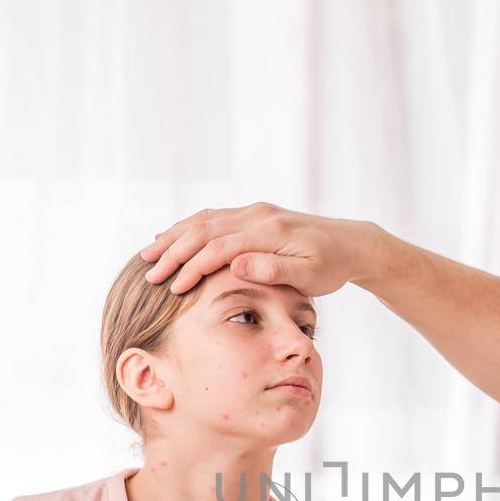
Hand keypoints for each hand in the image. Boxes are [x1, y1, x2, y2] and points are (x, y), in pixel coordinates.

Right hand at [139, 203, 383, 296]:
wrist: (350, 244)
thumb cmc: (331, 266)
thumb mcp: (308, 275)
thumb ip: (272, 269)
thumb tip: (235, 265)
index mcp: (269, 231)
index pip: (219, 248)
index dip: (192, 268)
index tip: (172, 289)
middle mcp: (258, 215)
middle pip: (204, 229)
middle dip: (173, 251)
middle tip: (148, 272)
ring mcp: (255, 211)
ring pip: (204, 219)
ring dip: (174, 236)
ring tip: (149, 253)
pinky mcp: (255, 214)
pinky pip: (214, 217)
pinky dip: (190, 227)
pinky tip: (172, 237)